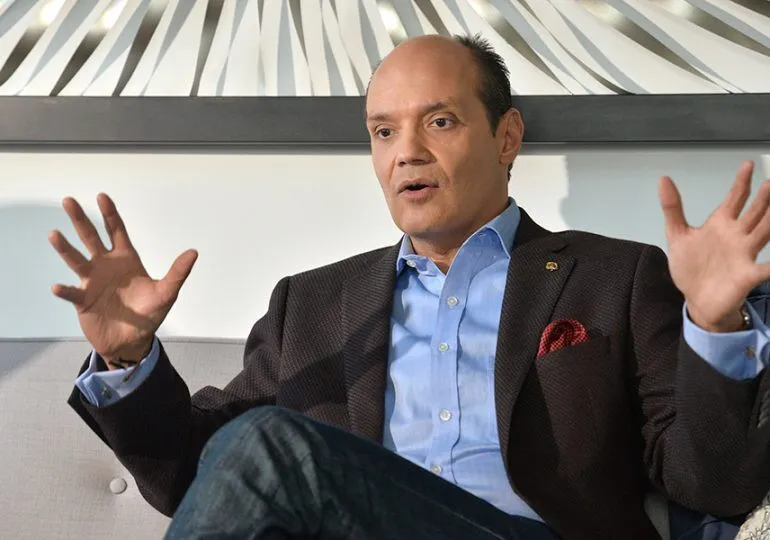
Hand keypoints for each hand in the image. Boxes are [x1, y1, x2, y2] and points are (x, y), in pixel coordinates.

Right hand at [49, 193, 197, 365]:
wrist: (133, 340)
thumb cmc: (149, 313)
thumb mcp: (166, 293)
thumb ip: (177, 273)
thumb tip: (193, 253)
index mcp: (126, 260)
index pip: (116, 231)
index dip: (110, 214)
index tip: (102, 196)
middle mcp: (106, 266)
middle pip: (91, 238)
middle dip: (80, 219)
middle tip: (68, 200)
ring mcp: (92, 282)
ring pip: (76, 260)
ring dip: (65, 248)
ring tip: (54, 234)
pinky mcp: (83, 301)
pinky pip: (72, 293)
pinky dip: (65, 290)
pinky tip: (58, 287)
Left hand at [660, 161, 769, 332]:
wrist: (696, 300)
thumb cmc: (691, 268)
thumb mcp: (677, 236)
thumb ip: (673, 208)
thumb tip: (663, 179)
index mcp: (720, 225)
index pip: (735, 198)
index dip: (741, 182)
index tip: (747, 164)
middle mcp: (737, 236)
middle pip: (755, 212)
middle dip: (763, 198)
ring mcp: (745, 254)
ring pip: (764, 231)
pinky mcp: (748, 274)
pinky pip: (767, 268)